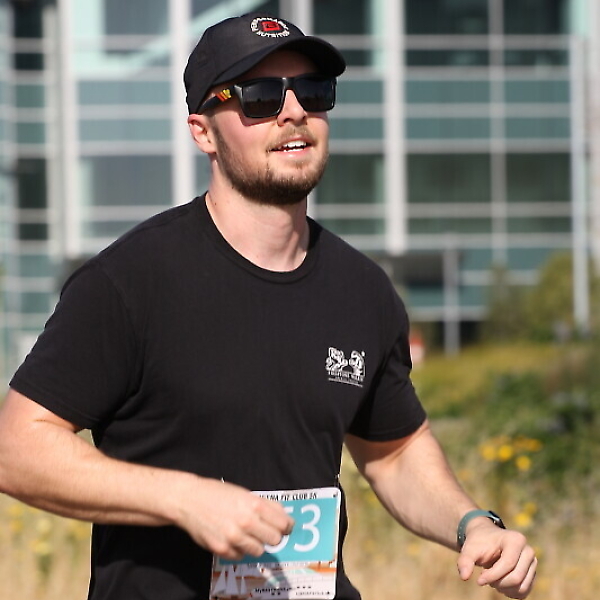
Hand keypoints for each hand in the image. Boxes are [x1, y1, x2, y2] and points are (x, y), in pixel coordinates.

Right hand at [175, 477, 294, 560]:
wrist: (189, 500)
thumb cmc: (217, 494)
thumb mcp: (245, 493)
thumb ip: (266, 506)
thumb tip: (285, 519)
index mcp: (255, 505)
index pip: (283, 524)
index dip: (286, 526)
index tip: (284, 528)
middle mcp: (246, 522)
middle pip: (275, 540)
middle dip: (271, 536)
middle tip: (263, 531)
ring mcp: (234, 537)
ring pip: (259, 550)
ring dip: (255, 544)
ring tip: (245, 533)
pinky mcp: (222, 549)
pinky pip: (240, 556)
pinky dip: (238, 550)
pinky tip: (230, 538)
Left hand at [457, 519, 536, 598]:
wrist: (486, 539)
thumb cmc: (479, 543)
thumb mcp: (469, 549)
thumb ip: (465, 561)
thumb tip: (464, 576)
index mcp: (516, 539)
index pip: (508, 564)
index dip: (492, 576)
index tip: (479, 580)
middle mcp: (528, 550)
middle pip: (516, 577)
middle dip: (498, 583)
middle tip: (485, 578)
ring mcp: (532, 563)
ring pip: (521, 587)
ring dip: (504, 589)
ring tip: (492, 580)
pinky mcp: (531, 574)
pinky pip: (524, 591)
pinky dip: (511, 593)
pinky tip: (499, 584)